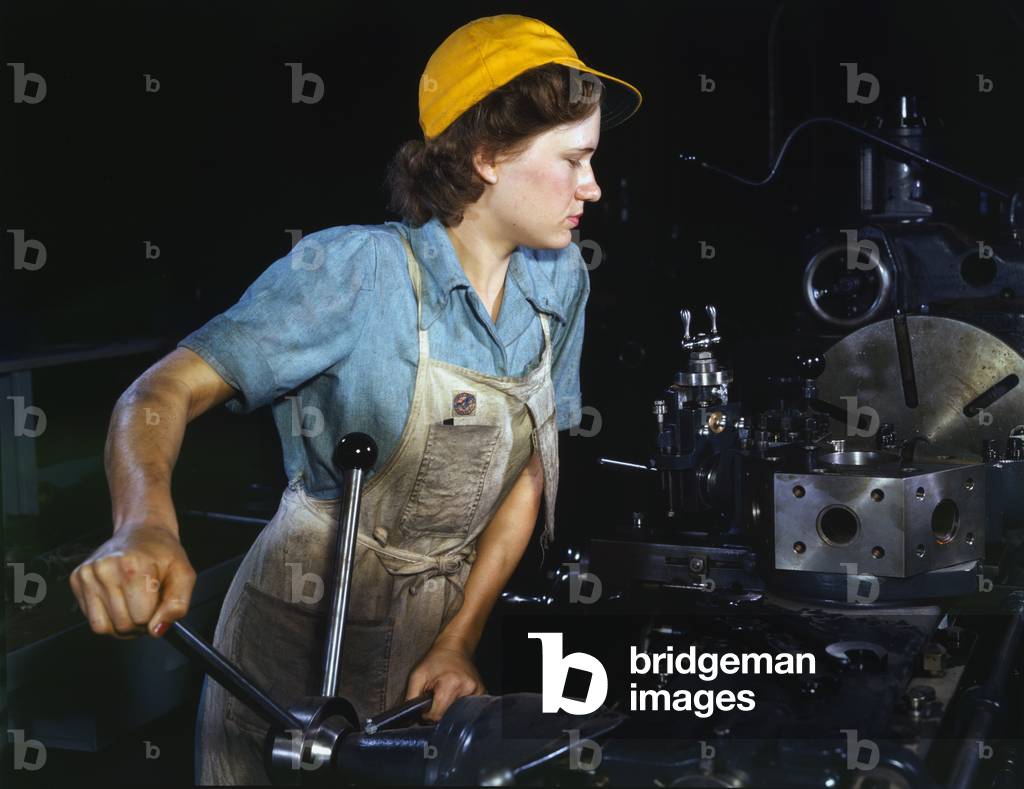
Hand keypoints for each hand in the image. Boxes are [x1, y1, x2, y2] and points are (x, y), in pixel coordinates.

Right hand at [70, 523, 195, 638]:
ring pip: (103, 627)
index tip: (157, 603)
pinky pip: (91, 619)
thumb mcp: (184, 574)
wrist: (142, 530)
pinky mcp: (77, 579)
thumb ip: (178, 605)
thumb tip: (157, 630)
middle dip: (139, 622)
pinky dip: (107, 616)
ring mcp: (88, 573)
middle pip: (122, 625)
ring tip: (132, 603)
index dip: (155, 616)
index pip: (143, 618)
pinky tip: (118, 598)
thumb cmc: (162, 552)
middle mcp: (106, 568)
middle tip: (146, 603)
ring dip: (121, 624)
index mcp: (134, 566)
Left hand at [405, 640, 486, 721]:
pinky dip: (459, 707)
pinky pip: (468, 710)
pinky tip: (455, 696)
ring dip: (449, 710)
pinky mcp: (482, 693)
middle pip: (448, 716)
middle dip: (439, 712)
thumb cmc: (435, 661)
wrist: (454, 648)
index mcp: (451, 683)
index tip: (427, 703)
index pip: (437, 715)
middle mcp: (468, 688)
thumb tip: (409, 719)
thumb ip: (411, 698)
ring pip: (458, 715)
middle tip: (435, 698)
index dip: (428, 714)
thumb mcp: (417, 676)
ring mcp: (478, 691)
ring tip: (446, 695)